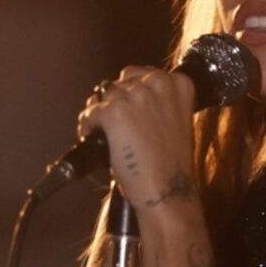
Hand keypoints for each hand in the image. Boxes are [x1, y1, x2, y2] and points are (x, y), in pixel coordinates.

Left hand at [76, 66, 199, 228]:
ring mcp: (134, 96)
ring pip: (101, 97)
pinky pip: (88, 114)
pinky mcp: (113, 111)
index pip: (138, 75)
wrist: (168, 191)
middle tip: (117, 130)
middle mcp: (157, 83)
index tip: (128, 111)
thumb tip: (129, 96)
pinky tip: (97, 143)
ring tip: (107, 137)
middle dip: (114, 104)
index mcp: (178, 83)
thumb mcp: (177, 122)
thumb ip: (159, 102)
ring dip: (99, 116)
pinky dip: (87, 128)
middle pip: (118, 84)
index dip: (128, 94)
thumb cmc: (172, 165)